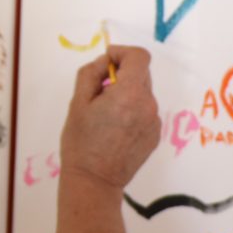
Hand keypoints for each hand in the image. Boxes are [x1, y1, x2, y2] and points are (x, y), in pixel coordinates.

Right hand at [60, 46, 159, 189]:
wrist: (95, 180)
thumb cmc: (81, 142)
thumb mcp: (78, 102)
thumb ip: (91, 73)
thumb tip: (105, 63)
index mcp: (129, 93)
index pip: (139, 57)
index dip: (122, 53)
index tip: (107, 61)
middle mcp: (148, 105)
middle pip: (141, 74)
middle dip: (121, 74)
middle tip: (100, 91)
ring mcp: (154, 122)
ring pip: (142, 93)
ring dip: (127, 93)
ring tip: (106, 114)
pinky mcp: (155, 135)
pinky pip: (145, 111)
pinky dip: (132, 110)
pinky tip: (116, 128)